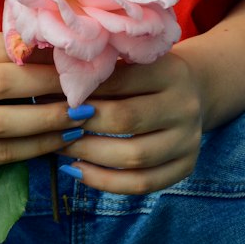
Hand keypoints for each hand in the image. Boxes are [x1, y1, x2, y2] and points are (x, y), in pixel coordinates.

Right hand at [0, 32, 79, 177]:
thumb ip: (8, 54)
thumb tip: (65, 52)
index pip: (0, 48)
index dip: (41, 55)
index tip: (76, 60)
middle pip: (1, 84)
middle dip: (49, 86)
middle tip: (85, 89)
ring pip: (1, 124)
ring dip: (48, 121)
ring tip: (80, 117)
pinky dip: (34, 148)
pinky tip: (59, 140)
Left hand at [57, 49, 204, 195]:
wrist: (195, 89)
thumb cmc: (148, 73)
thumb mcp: (132, 60)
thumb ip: (101, 69)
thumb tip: (49, 80)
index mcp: (170, 72)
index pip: (122, 82)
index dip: (86, 91)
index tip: (54, 96)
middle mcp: (184, 106)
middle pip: (127, 120)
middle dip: (85, 124)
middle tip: (54, 124)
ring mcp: (189, 139)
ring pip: (134, 156)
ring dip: (90, 155)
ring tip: (60, 147)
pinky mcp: (187, 166)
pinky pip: (142, 184)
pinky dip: (105, 182)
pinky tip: (77, 170)